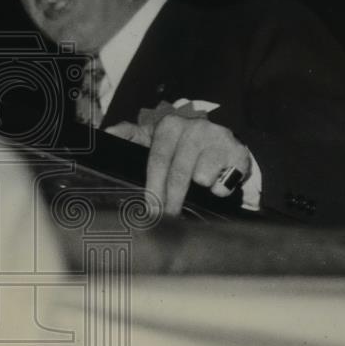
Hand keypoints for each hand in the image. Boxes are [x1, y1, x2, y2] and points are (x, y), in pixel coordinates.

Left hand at [107, 116, 250, 214]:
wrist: (225, 142)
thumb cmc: (184, 145)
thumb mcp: (156, 136)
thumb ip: (130, 134)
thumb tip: (107, 135)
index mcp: (169, 126)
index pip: (157, 160)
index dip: (153, 188)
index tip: (150, 210)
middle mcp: (193, 128)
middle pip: (178, 174)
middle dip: (171, 201)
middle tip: (166, 218)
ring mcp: (216, 138)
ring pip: (202, 177)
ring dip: (199, 187)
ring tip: (199, 184)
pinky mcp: (237, 152)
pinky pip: (224, 182)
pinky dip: (219, 189)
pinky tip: (218, 182)